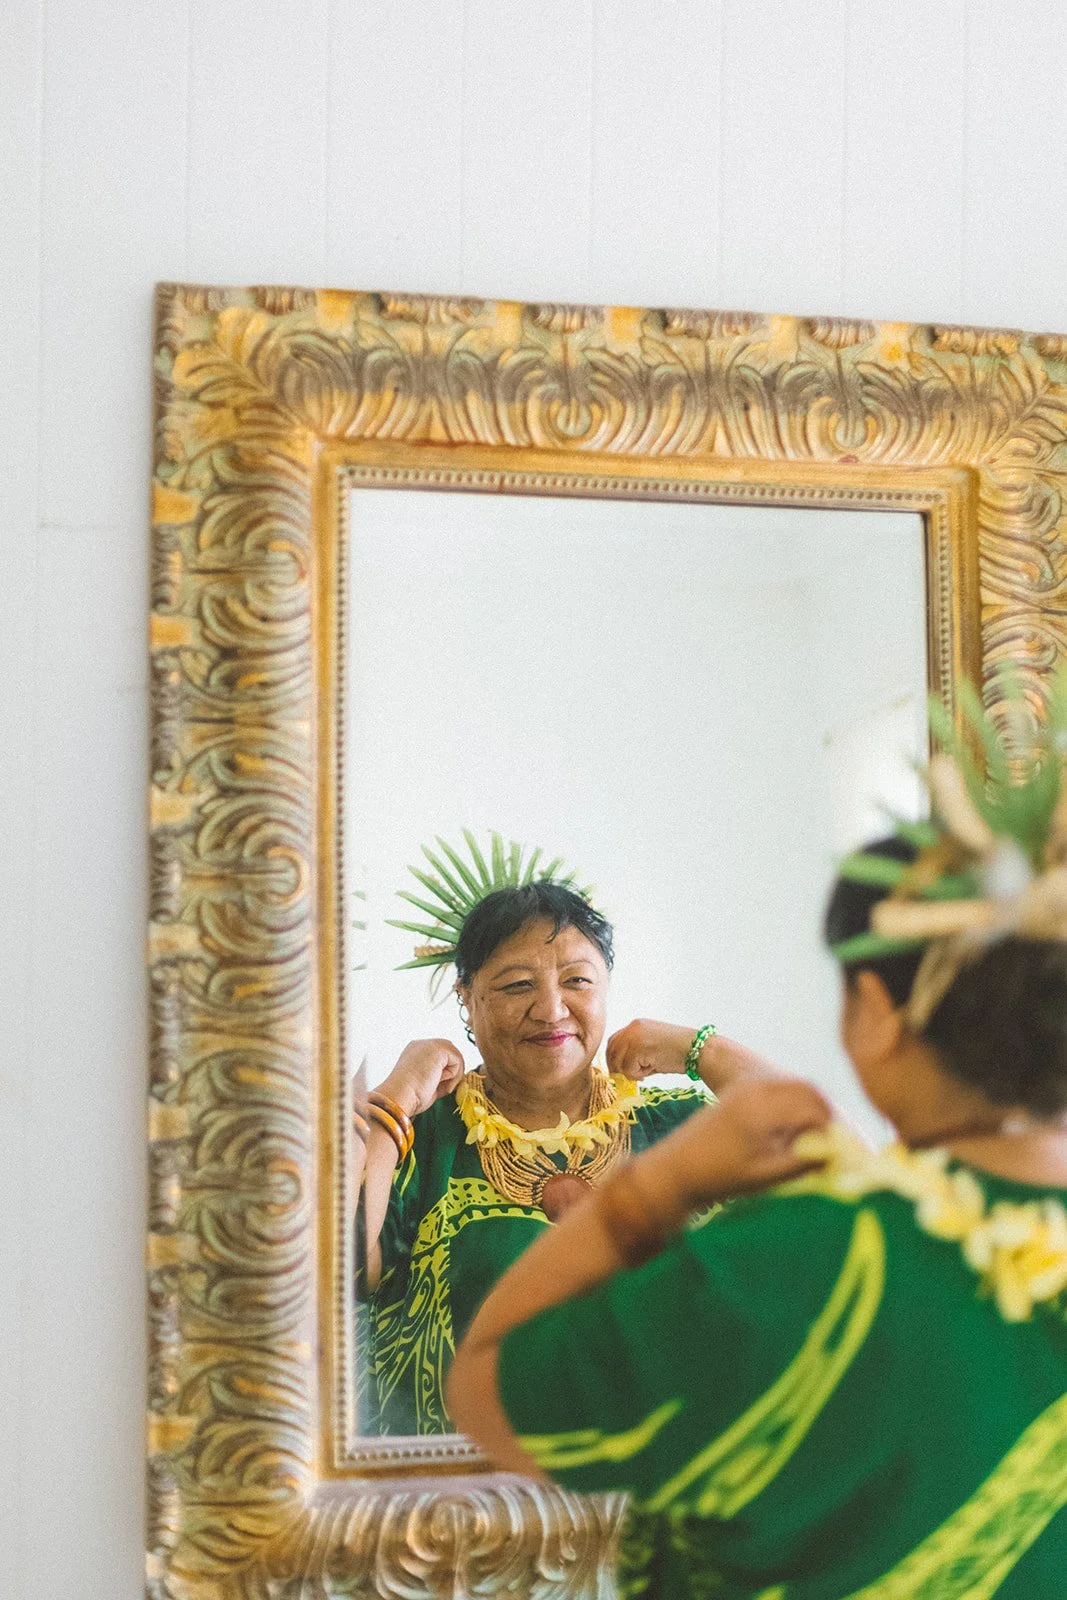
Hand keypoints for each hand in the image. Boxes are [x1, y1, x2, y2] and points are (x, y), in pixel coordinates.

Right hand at [379, 1039, 465, 1117]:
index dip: (445, 1073)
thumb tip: (454, 1080)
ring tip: (436, 1085)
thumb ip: (439, 1076)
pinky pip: (458, 1060)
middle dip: (451, 1071)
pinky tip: (438, 1082)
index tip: (435, 1087)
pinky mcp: (438, 1048)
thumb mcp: (426, 1083)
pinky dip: (453, 1076)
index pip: (441, 1057)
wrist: (399, 1096)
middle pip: (450, 1053)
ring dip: (452, 1075)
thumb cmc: (409, 1096)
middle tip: (440, 1087)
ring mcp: (430, 1044)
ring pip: (456, 1057)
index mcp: (415, 1052)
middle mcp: (422, 1045)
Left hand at [606, 1018, 695, 1079]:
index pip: (614, 1041)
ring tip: (648, 1070)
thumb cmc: (680, 1051)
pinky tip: (652, 1069)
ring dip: (631, 1071)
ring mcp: (633, 1037)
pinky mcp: (637, 1048)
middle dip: (618, 1067)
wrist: (697, 1049)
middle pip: (611, 1051)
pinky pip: (628, 1069)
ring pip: (618, 1062)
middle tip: (633, 1076)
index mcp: (636, 1025)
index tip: (622, 1070)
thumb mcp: (653, 1046)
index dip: (615, 1058)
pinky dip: (638, 1074)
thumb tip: (622, 1069)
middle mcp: (632, 1028)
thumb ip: (635, 1052)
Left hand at [639, 1077, 833, 1212]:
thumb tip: (838, 1155)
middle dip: (825, 1113)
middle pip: (808, 1089)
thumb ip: (803, 1163)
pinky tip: (789, 1134)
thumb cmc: (720, 1177)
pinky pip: (779, 1088)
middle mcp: (756, 1089)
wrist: (676, 1169)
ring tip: (810, 1141)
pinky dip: (793, 1104)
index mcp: (762, 1107)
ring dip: (810, 1107)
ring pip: (795, 1086)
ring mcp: (747, 1086)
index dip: (832, 1128)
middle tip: (830, 1143)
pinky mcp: (741, 1091)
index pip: (814, 1107)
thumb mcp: (765, 1175)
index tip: (837, 1152)